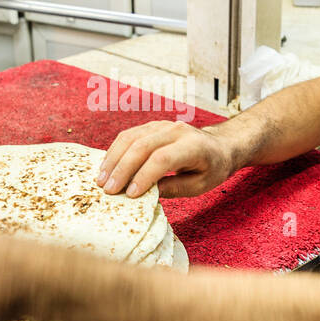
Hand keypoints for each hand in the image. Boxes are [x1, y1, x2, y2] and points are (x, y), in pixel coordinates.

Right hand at [96, 120, 233, 197]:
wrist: (218, 145)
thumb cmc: (211, 168)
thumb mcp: (200, 185)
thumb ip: (174, 188)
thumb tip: (147, 193)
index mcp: (192, 146)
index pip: (162, 158)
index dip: (144, 176)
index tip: (130, 195)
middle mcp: (176, 131)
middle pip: (142, 147)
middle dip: (122, 170)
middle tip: (109, 190)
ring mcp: (161, 125)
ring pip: (131, 139)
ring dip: (113, 160)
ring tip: (101, 181)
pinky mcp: (151, 126)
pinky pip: (128, 136)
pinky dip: (115, 152)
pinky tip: (106, 168)